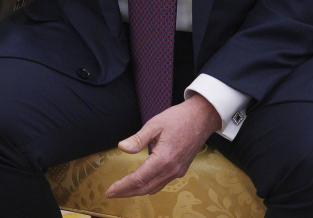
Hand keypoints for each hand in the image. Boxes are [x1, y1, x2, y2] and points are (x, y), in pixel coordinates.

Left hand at [105, 96, 221, 197]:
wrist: (202, 118)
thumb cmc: (178, 118)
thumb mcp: (154, 124)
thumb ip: (138, 139)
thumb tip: (122, 148)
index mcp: (163, 159)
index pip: (139, 179)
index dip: (123, 186)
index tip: (109, 191)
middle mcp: (171, 170)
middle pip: (146, 188)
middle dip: (127, 192)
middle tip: (111, 193)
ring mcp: (177, 171)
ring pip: (155, 188)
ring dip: (138, 191)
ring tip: (123, 190)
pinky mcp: (181, 169)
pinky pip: (162, 183)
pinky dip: (149, 186)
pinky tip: (141, 182)